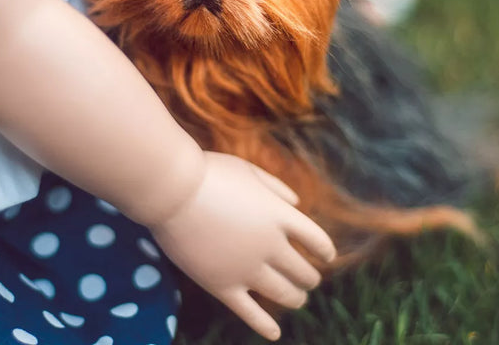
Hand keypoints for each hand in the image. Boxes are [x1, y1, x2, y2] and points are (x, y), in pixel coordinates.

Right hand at [149, 152, 335, 339]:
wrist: (172, 190)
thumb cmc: (209, 174)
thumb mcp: (250, 170)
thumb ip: (276, 188)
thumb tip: (296, 204)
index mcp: (280, 215)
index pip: (317, 240)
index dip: (325, 250)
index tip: (327, 256)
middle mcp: (270, 245)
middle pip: (303, 271)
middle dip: (309, 277)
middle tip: (309, 279)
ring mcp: (246, 268)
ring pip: (283, 294)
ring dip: (295, 298)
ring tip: (297, 299)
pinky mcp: (222, 285)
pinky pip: (250, 314)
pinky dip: (265, 326)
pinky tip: (274, 333)